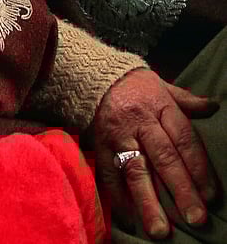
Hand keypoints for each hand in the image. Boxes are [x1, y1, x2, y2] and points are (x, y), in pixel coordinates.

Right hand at [92, 68, 219, 238]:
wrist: (92, 78)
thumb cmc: (134, 86)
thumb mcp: (164, 86)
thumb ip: (188, 101)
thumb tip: (214, 108)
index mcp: (160, 107)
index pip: (184, 141)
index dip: (199, 169)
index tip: (211, 197)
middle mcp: (139, 123)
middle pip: (163, 159)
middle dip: (181, 191)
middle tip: (195, 218)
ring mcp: (117, 137)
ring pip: (135, 171)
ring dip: (148, 202)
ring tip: (159, 229)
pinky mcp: (98, 146)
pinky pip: (108, 175)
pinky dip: (117, 198)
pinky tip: (129, 218)